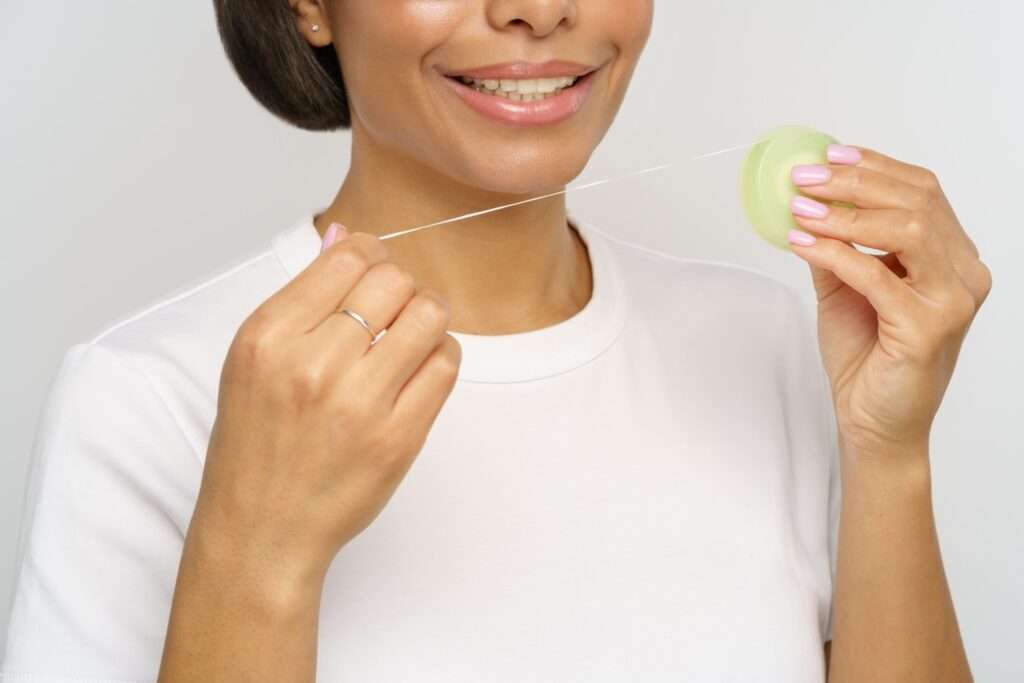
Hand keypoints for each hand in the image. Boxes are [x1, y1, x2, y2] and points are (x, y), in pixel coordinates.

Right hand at [192, 225, 461, 590]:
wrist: (262, 530)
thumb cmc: (256, 445)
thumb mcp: (254, 361)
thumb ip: (302, 298)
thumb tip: (343, 236)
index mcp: (268, 338)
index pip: (346, 258)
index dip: (370, 255)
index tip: (373, 273)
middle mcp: (312, 366)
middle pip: (393, 280)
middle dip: (400, 286)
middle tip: (393, 310)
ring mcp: (359, 404)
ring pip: (430, 315)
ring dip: (428, 317)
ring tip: (410, 338)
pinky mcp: (398, 438)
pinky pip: (447, 365)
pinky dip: (440, 356)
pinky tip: (418, 370)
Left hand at [785, 145, 991, 453]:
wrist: (874, 422)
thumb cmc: (867, 358)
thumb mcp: (844, 289)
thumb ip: (836, 246)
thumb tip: (807, 203)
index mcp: (952, 259)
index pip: (923, 193)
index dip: (876, 167)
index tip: (830, 155)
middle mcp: (964, 274)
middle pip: (918, 202)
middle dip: (856, 182)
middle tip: (806, 177)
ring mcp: (953, 301)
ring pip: (907, 230)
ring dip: (846, 214)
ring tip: (801, 208)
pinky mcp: (929, 327)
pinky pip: (877, 276)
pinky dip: (835, 254)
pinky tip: (802, 244)